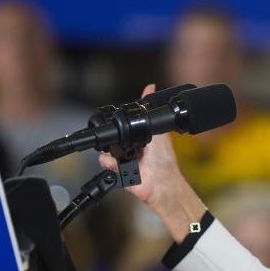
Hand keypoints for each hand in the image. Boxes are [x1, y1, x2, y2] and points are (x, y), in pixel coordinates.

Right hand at [98, 84, 205, 241]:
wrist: (160, 183)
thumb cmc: (163, 160)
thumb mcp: (158, 130)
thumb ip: (150, 111)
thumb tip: (150, 87)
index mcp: (139, 137)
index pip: (123, 127)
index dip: (119, 126)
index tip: (117, 123)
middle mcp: (129, 147)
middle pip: (112, 138)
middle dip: (113, 138)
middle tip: (124, 143)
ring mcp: (122, 159)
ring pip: (106, 150)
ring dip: (112, 151)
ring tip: (126, 156)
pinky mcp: (117, 171)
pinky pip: (105, 162)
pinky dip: (111, 162)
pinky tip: (122, 164)